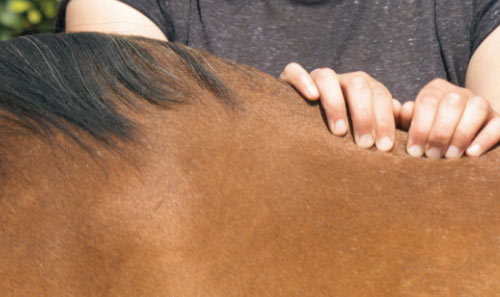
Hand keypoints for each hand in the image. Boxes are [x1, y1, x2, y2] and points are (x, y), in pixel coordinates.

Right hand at [280, 63, 401, 151]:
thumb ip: (384, 122)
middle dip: (364, 116)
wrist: (298, 128)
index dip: (384, 120)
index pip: (380, 95)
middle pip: (358, 84)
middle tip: (365, 145)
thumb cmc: (340, 136)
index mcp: (363, 89)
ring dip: (336, 104)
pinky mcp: (289, 79)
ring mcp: (315, 78)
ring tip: (339, 131)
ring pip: (328, 77)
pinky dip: (303, 80)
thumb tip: (406, 114)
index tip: (384, 146)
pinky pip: (294, 70)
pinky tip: (312, 97)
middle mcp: (341, 80)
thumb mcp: (363, 131)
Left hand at [405, 78, 499, 158]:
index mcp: (435, 90)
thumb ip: (404, 118)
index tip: (414, 151)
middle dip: (440, 133)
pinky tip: (471, 153)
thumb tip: (404, 109)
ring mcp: (480, 103)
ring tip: (450, 156)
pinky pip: (498, 124)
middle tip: (431, 156)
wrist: (453, 130)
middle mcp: (459, 93)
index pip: (428, 101)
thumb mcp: (411, 124)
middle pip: (452, 103)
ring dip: (462, 135)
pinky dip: (485, 138)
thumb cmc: (425, 132)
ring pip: (477, 108)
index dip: (419, 128)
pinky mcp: (497, 119)